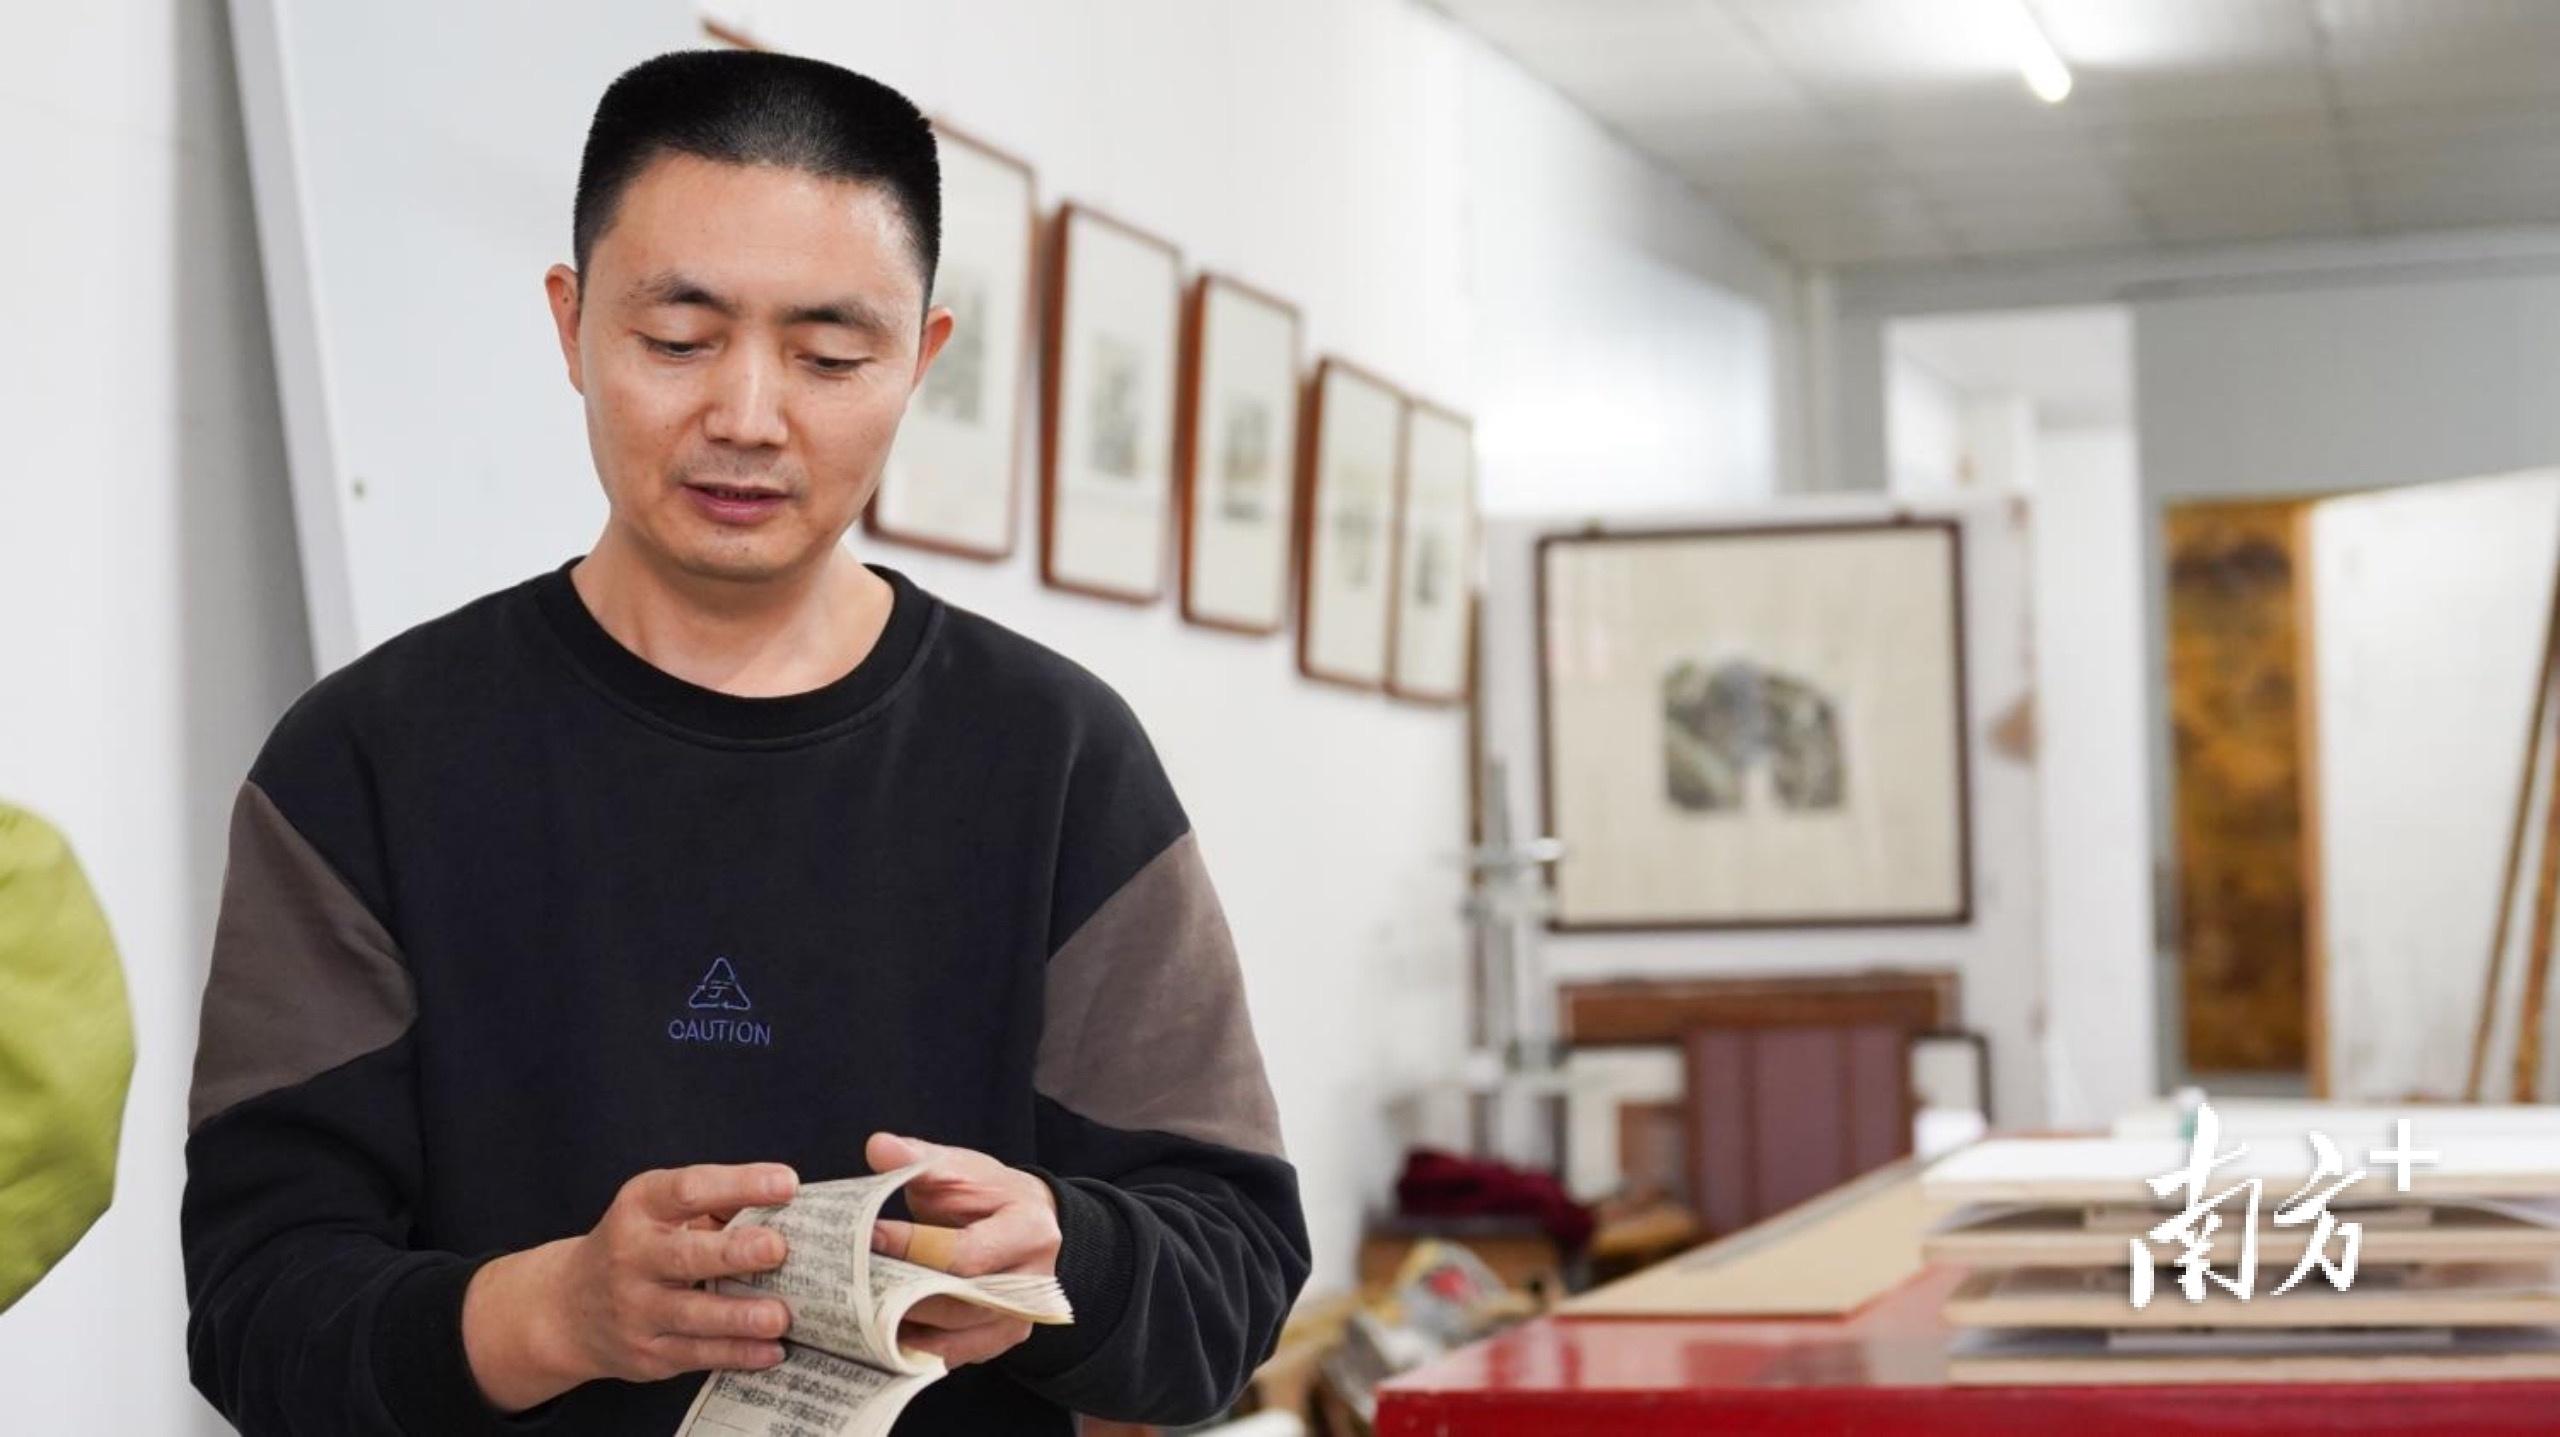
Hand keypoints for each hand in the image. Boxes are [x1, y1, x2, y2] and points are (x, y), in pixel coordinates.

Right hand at [462, 1162, 799, 1411]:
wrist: (568, 1308)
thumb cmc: (639, 1245)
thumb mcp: (662, 1210)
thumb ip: (718, 1203)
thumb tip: (790, 1204)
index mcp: (641, 1207)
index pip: (689, 1189)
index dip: (739, 1184)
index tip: (787, 1184)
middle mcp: (632, 1257)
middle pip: (684, 1255)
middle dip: (733, 1252)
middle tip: (777, 1248)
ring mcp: (636, 1310)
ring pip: (690, 1315)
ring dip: (739, 1316)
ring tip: (780, 1315)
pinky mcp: (647, 1354)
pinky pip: (696, 1354)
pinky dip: (736, 1354)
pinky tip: (771, 1350)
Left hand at [865, 1133, 1059, 1367]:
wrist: (1029, 1224)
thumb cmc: (990, 1195)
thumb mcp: (960, 1168)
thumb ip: (918, 1160)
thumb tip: (878, 1147)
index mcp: (1028, 1230)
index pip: (962, 1253)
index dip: (910, 1247)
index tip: (865, 1236)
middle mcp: (1033, 1282)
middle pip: (957, 1303)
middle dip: (899, 1294)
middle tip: (850, 1284)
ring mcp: (1020, 1318)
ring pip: (953, 1336)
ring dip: (902, 1328)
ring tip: (855, 1312)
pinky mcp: (1002, 1339)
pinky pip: (952, 1355)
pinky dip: (914, 1349)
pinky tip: (878, 1335)